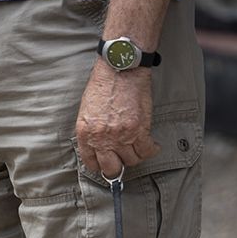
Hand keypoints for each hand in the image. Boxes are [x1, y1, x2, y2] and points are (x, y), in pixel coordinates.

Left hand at [75, 61, 157, 178]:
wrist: (120, 68)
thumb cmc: (103, 85)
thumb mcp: (86, 111)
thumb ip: (91, 132)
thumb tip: (98, 147)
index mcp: (85, 134)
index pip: (92, 164)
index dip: (101, 165)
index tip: (107, 163)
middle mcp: (102, 138)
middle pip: (111, 169)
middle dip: (117, 167)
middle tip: (123, 160)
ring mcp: (121, 136)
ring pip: (131, 161)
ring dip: (135, 155)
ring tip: (137, 147)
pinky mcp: (139, 130)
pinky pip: (147, 151)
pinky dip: (151, 150)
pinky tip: (151, 145)